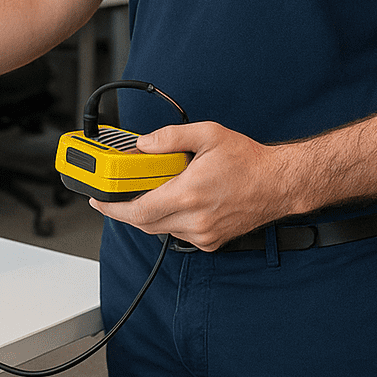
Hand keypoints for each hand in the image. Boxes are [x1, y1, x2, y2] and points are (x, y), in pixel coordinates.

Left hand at [88, 121, 295, 250]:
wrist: (280, 184)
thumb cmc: (248, 160)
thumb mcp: (207, 134)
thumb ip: (170, 137)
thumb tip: (143, 144)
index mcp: (190, 194)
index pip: (139, 211)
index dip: (112, 208)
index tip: (97, 200)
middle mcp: (195, 220)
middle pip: (144, 223)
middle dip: (124, 209)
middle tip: (114, 193)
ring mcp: (204, 235)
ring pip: (160, 228)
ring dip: (148, 212)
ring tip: (149, 189)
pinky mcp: (211, 242)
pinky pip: (178, 233)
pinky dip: (168, 218)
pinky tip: (174, 200)